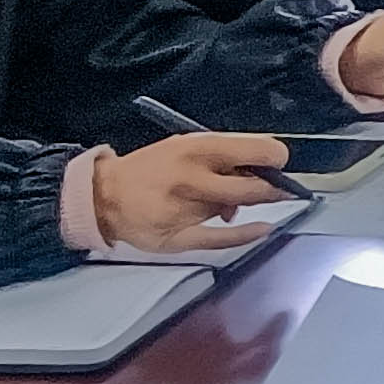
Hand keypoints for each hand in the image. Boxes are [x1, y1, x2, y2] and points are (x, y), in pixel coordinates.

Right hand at [92, 134, 290, 252]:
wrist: (105, 195)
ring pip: (233, 209)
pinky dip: (245, 235)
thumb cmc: (149, 169)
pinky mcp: (179, 236)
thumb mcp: (184, 145)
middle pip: (252, 186)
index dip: (275, 158)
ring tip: (219, 200)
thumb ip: (222, 153)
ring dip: (238, 206)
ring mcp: (185, 209)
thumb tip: (260, 164)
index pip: (257, 150)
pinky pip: (222, 239)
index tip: (278, 163)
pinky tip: (261, 228)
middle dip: (270, 188)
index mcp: (196, 148)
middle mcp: (192, 177)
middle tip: (276, 188)